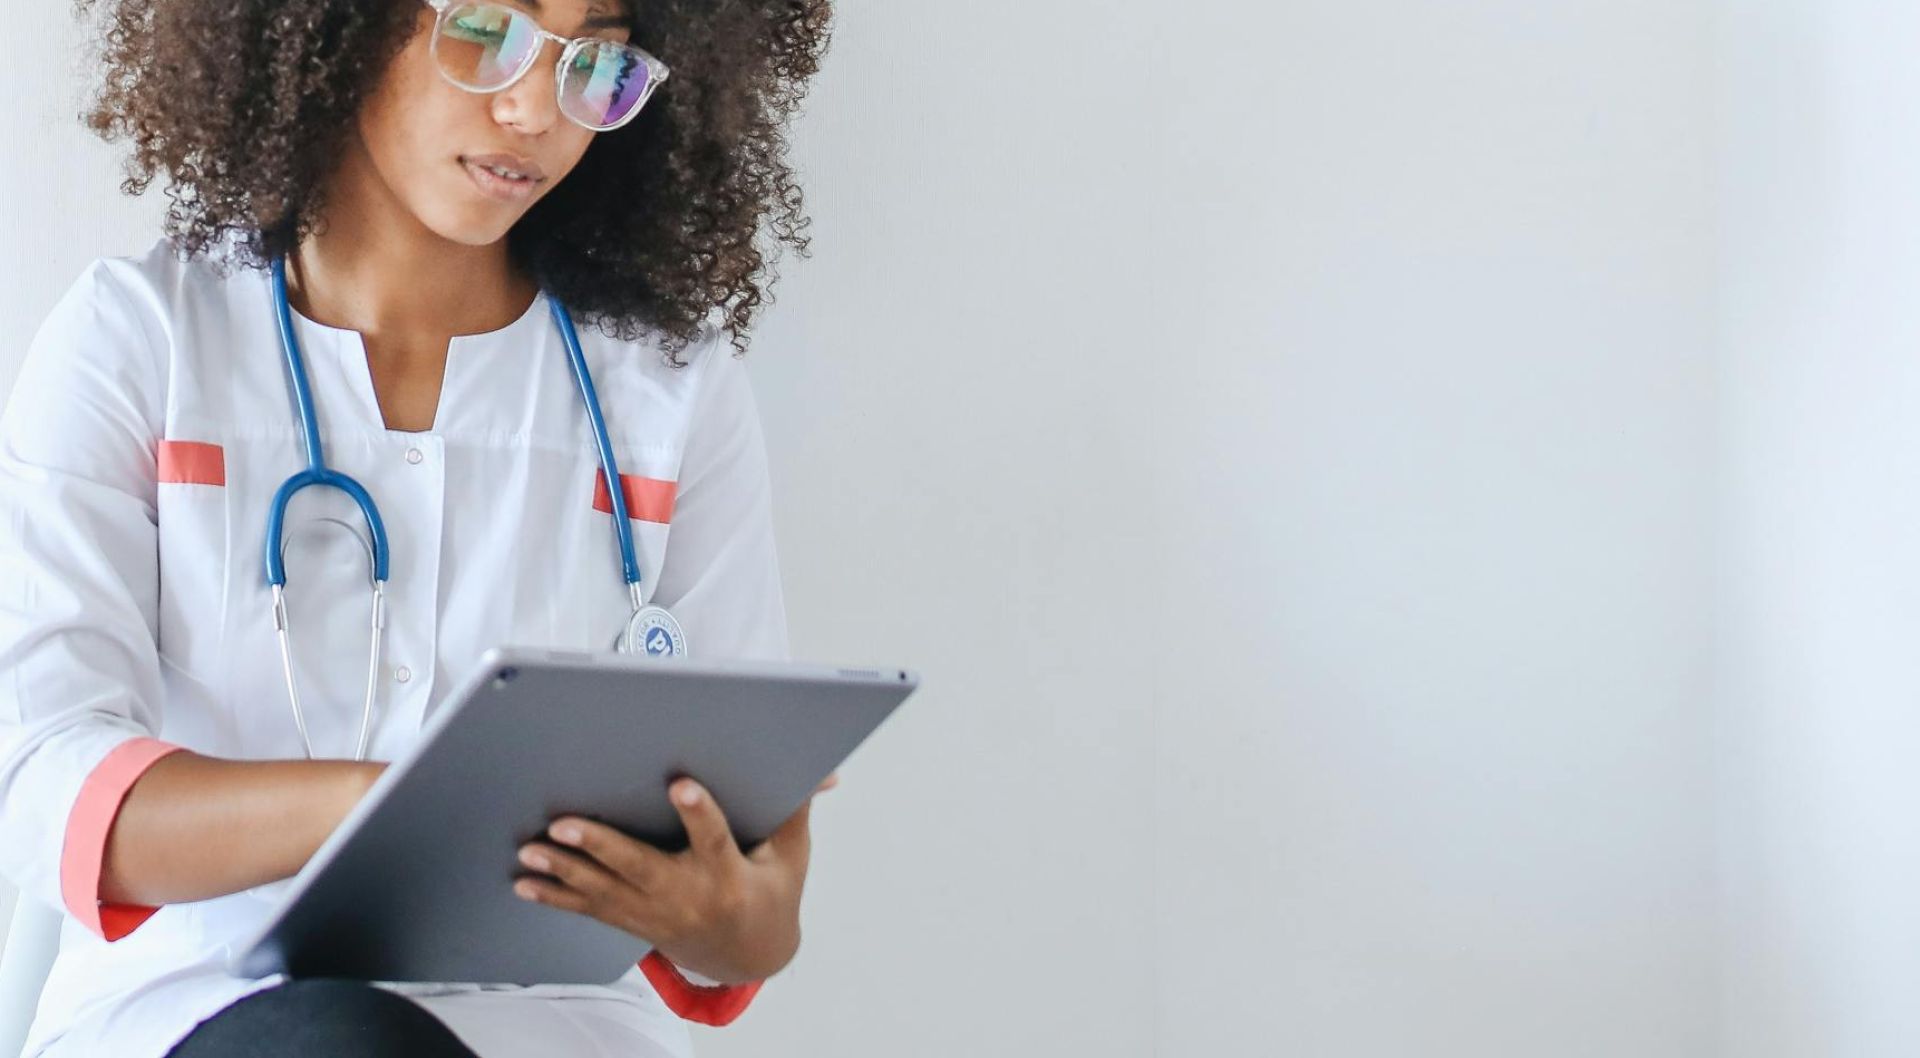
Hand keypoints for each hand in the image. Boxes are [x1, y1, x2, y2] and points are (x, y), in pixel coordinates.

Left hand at [513, 773, 837, 982]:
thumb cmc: (772, 894)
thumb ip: (794, 809)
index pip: (714, 840)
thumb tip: (826, 771)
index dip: (698, 813)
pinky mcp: (635, 923)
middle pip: (640, 868)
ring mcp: (657, 915)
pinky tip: (525, 883)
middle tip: (564, 825)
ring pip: (604, 891)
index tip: (681, 786)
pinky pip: (591, 910)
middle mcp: (688, 897)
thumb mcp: (791, 855)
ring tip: (530, 850)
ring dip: (564, 872)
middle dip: (600, 846)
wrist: (750, 957)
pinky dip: (556, 897)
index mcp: (731, 875)